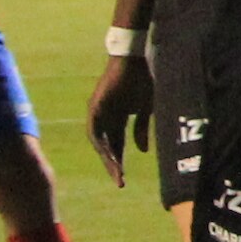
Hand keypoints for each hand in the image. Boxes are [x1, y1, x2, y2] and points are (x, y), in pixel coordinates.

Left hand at [84, 50, 147, 185]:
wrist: (134, 58)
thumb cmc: (142, 80)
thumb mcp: (145, 109)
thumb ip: (141, 128)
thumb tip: (142, 151)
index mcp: (118, 119)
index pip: (117, 145)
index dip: (120, 161)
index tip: (124, 179)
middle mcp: (105, 118)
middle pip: (107, 147)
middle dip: (114, 165)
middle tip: (120, 182)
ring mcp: (98, 112)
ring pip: (100, 141)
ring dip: (107, 157)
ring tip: (116, 172)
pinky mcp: (96, 106)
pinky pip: (95, 129)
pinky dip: (100, 143)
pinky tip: (107, 155)